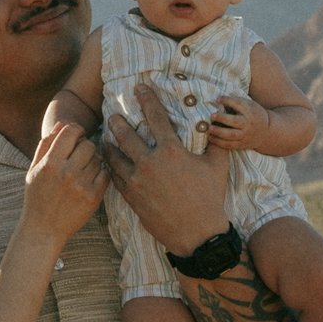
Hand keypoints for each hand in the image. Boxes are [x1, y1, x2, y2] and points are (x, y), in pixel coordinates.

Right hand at [19, 118, 105, 245]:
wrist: (44, 229)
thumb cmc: (37, 196)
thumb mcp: (34, 169)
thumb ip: (46, 144)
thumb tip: (62, 124)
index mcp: (50, 163)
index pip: (71, 131)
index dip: (76, 130)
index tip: (76, 136)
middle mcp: (67, 172)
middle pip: (88, 144)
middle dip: (85, 147)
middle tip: (80, 156)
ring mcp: (82, 185)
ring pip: (98, 159)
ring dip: (93, 161)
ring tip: (83, 170)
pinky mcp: (94, 197)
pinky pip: (105, 173)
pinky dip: (100, 174)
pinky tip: (90, 179)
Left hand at [99, 77, 231, 252]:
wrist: (197, 234)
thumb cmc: (210, 198)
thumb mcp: (218, 166)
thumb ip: (215, 143)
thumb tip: (216, 124)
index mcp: (171, 151)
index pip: (155, 117)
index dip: (147, 99)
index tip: (138, 87)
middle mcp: (150, 162)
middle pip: (126, 134)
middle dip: (117, 121)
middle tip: (112, 114)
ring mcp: (137, 180)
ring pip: (114, 156)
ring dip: (108, 144)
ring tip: (104, 138)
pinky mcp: (131, 196)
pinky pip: (114, 177)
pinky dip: (109, 167)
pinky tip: (108, 162)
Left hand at [204, 93, 265, 149]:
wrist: (267, 132)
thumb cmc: (253, 114)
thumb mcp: (249, 105)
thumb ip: (236, 102)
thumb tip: (218, 99)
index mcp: (250, 111)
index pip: (238, 104)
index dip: (227, 101)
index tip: (218, 99)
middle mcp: (248, 124)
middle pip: (235, 121)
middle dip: (222, 118)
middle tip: (211, 116)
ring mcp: (245, 135)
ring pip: (231, 135)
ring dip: (218, 132)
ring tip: (209, 129)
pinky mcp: (242, 144)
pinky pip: (230, 145)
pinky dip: (219, 142)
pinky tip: (211, 138)